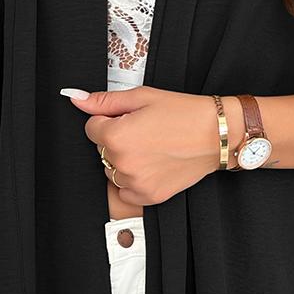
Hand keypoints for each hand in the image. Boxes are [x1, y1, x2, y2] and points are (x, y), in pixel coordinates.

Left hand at [65, 86, 236, 206]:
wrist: (217, 135)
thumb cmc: (184, 113)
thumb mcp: (142, 97)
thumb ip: (105, 101)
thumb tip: (77, 98)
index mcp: (116, 136)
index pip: (91, 129)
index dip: (109, 120)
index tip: (129, 118)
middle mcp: (122, 163)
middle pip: (101, 150)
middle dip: (116, 140)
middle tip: (145, 132)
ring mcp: (135, 182)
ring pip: (112, 171)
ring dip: (124, 161)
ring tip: (151, 148)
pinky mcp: (149, 196)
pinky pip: (125, 190)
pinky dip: (133, 180)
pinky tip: (152, 165)